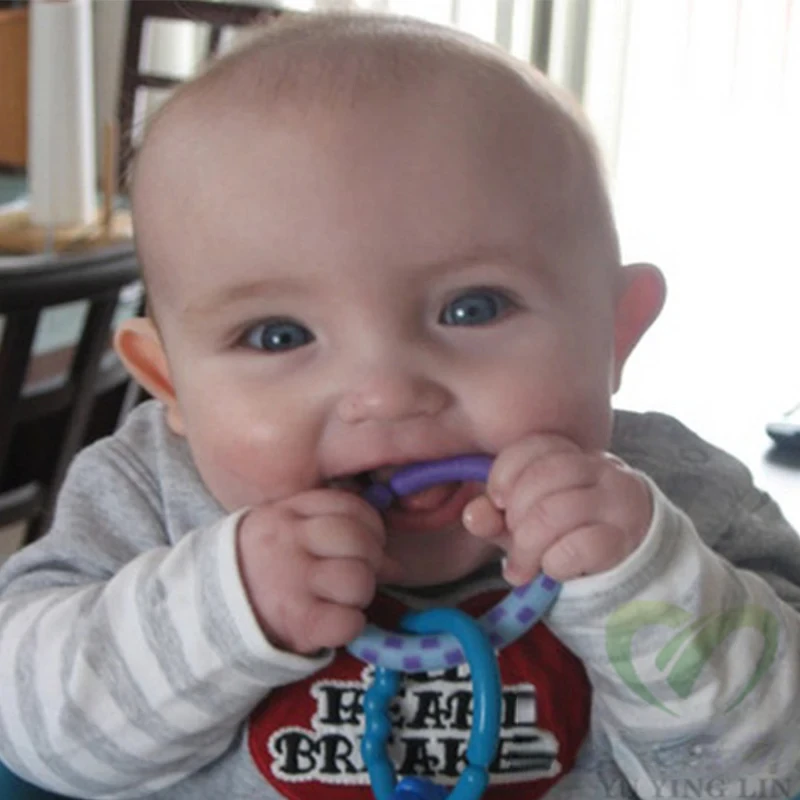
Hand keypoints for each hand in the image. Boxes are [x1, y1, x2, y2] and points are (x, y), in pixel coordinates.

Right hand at [237, 490, 401, 654]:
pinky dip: (349, 625)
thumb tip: (394, 563)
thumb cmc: (260, 569)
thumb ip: (335, 532)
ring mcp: (291, 582)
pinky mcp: (297, 623)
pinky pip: (349, 621)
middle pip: (359, 541)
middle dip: (370, 560)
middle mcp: (289, 542)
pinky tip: (332, 622)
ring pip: (358, 580)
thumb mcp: (285, 534)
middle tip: (357, 574)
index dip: (371, 526)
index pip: (349, 506)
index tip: (367, 543)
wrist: (207, 612)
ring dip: (359, 595)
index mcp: (287, 513)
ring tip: (339, 599)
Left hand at [462, 435, 651, 583]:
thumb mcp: (524, 520)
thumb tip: (473, 515)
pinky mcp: (625, 538)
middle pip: (544, 477)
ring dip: (529, 546)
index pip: (534, 446)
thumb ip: (495, 515)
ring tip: (523, 567)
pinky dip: (555, 563)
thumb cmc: (566, 532)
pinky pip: (580, 545)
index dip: (504, 474)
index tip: (497, 501)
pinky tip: (553, 570)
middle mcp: (600, 468)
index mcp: (571, 454)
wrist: (628, 559)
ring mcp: (618, 502)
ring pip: (558, 511)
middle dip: (516, 515)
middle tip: (513, 541)